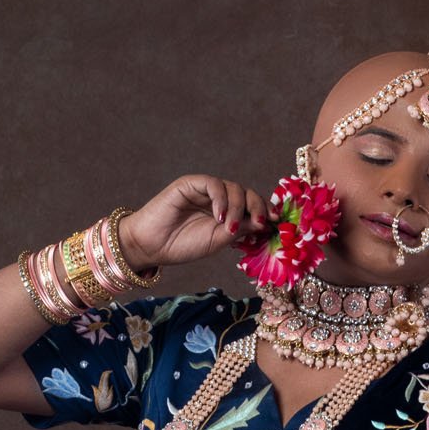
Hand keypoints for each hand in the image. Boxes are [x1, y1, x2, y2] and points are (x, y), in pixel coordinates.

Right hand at [116, 175, 272, 271]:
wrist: (153, 245)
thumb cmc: (183, 245)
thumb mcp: (219, 241)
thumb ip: (240, 229)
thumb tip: (265, 221)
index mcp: (228, 214)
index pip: (252, 206)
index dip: (264, 212)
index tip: (275, 223)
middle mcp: (219, 199)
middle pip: (247, 194)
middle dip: (257, 207)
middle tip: (259, 223)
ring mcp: (205, 190)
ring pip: (233, 188)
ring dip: (237, 206)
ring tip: (229, 226)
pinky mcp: (191, 184)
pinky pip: (213, 183)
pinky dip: (220, 198)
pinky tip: (218, 216)